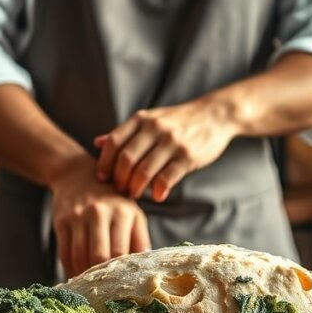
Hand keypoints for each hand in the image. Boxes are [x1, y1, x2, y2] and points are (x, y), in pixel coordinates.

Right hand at [50, 155, 150, 276]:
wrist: (78, 175)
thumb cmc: (112, 201)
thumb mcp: (132, 213)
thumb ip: (140, 239)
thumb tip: (146, 267)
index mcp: (121, 212)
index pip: (120, 251)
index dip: (118, 271)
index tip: (120, 284)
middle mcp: (99, 212)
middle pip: (98, 255)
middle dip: (100, 276)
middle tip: (103, 288)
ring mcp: (77, 216)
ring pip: (78, 256)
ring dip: (83, 274)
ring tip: (89, 283)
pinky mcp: (61, 220)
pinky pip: (64, 252)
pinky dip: (70, 267)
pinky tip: (76, 273)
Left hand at [94, 98, 237, 200]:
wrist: (214, 115)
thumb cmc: (177, 121)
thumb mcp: (150, 120)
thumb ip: (125, 133)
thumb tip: (97, 143)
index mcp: (141, 119)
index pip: (114, 142)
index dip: (105, 163)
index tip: (102, 178)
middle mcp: (154, 129)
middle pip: (126, 159)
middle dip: (119, 179)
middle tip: (120, 191)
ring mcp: (172, 142)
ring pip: (145, 171)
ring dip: (136, 188)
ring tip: (135, 194)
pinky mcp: (188, 155)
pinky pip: (167, 177)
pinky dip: (159, 191)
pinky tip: (157, 196)